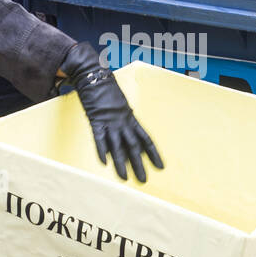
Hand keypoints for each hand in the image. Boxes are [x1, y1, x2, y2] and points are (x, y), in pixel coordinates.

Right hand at [58, 42, 163, 181]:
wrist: (94, 76)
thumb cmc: (107, 90)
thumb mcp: (121, 105)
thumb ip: (125, 119)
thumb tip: (129, 132)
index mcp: (131, 118)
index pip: (146, 139)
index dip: (153, 154)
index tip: (160, 166)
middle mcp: (123, 122)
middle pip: (133, 146)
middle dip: (138, 164)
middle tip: (143, 180)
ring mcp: (109, 122)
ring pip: (117, 146)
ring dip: (121, 163)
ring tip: (124, 178)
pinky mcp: (96, 120)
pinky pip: (99, 138)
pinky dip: (101, 150)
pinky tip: (104, 162)